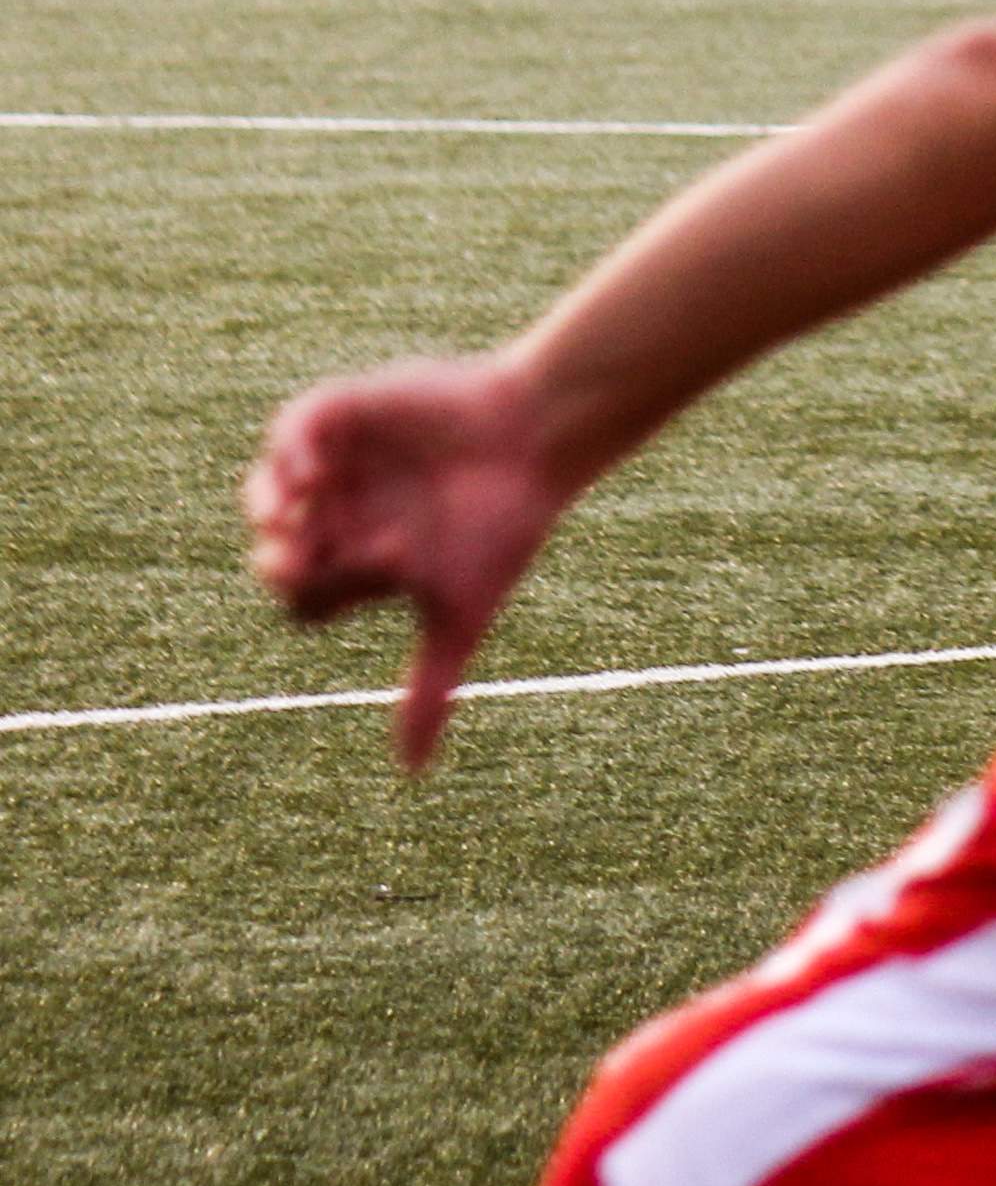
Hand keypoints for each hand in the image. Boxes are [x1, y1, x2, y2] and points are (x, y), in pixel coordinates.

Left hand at [243, 356, 575, 770]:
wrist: (537, 445)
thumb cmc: (501, 530)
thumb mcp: (458, 616)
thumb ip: (427, 688)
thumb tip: (411, 772)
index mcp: (358, 562)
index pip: (302, 596)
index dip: (316, 595)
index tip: (369, 582)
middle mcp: (341, 513)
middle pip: (275, 548)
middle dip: (282, 559)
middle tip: (301, 557)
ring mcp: (339, 462)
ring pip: (269, 489)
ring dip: (267, 506)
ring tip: (292, 514)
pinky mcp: (345, 412)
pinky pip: (292, 429)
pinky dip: (290, 451)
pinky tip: (314, 475)